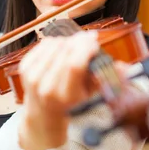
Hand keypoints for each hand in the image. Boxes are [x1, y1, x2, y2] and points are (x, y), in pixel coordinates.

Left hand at [17, 31, 99, 149]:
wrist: (43, 111)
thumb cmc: (71, 101)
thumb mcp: (90, 94)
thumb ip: (105, 79)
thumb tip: (123, 68)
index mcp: (64, 97)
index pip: (74, 65)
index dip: (86, 49)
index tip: (94, 41)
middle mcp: (46, 87)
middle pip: (65, 52)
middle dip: (79, 41)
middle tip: (88, 37)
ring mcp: (33, 77)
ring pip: (55, 45)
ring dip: (68, 40)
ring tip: (75, 45)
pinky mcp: (25, 67)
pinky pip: (43, 44)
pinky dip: (55, 42)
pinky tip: (61, 47)